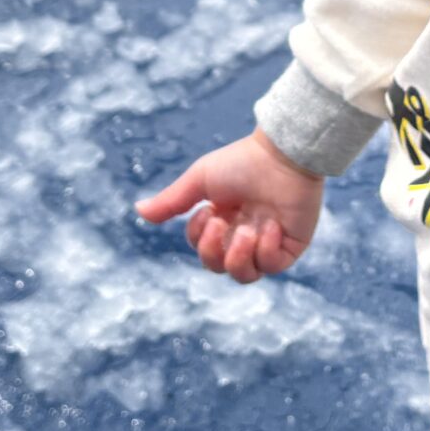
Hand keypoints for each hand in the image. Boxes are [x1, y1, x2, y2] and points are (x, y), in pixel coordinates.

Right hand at [134, 128, 323, 283]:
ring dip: (238, 256)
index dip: (200, 238)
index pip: (203, 249)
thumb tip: (138, 210)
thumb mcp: (200, 181)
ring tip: (247, 229)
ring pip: (245, 276)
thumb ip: (172, 201)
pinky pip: (272, 267)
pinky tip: (270, 224)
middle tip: (221, 222)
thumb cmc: (242, 161)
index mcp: (223, 220)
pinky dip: (265, 250)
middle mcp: (244, 235)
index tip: (209, 211)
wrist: (282, 154)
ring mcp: (268, 242)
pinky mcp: (291, 246)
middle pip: (219, 267)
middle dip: (213, 250)